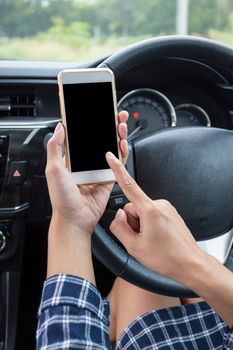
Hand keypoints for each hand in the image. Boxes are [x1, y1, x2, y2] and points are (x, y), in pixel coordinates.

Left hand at [46, 111, 127, 236]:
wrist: (75, 219)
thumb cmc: (62, 198)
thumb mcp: (53, 169)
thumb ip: (55, 147)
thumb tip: (60, 128)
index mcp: (72, 159)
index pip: (84, 136)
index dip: (92, 123)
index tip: (98, 113)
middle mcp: (86, 163)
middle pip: (100, 139)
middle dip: (109, 125)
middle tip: (116, 115)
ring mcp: (98, 170)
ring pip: (111, 148)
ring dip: (117, 135)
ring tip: (121, 125)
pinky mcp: (109, 178)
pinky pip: (118, 163)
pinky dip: (122, 152)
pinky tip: (121, 143)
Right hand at [106, 152, 202, 283]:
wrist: (190, 263)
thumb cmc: (167, 257)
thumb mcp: (134, 247)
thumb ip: (119, 228)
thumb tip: (117, 216)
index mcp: (149, 210)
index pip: (129, 185)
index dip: (117, 170)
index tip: (111, 157)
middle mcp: (159, 205)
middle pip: (133, 207)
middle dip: (132, 222)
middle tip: (140, 239)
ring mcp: (166, 209)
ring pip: (142, 212)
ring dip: (141, 225)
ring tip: (151, 241)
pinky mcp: (170, 213)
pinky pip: (152, 215)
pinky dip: (150, 226)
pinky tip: (157, 239)